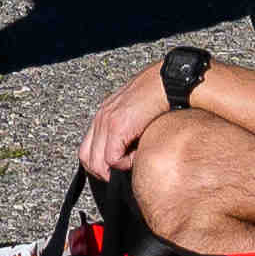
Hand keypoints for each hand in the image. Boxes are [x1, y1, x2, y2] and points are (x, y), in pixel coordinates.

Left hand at [76, 63, 168, 180]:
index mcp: (103, 116)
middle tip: (124, 171)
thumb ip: (125, 132)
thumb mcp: (135, 116)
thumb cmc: (159, 98)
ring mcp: (106, 122)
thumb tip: (126, 154)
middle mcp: (100, 118)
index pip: (87, 151)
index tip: (116, 168)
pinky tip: (138, 154)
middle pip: (87, 160)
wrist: (167, 82)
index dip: (100, 165)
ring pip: (97, 163)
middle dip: (105, 172)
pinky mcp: (117, 126)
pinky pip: (112, 159)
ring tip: (133, 161)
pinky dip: (126, 163)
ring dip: (116, 169)